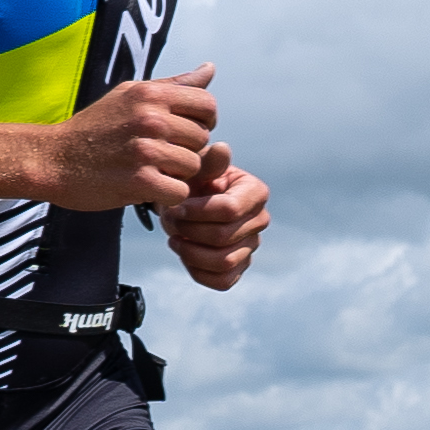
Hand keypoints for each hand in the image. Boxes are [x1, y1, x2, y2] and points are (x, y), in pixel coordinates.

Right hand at [38, 68, 231, 216]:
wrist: (52, 160)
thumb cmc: (93, 128)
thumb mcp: (129, 95)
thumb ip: (173, 85)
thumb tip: (210, 69)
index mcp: (151, 94)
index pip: (207, 105)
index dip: (202, 122)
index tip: (183, 133)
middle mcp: (151, 118)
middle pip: (202, 139)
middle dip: (186, 151)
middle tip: (160, 156)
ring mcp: (145, 150)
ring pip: (193, 168)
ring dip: (176, 175)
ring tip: (150, 171)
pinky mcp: (139, 182)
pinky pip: (179, 192)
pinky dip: (166, 196)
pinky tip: (146, 188)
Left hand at [159, 137, 270, 292]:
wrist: (185, 201)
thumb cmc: (191, 180)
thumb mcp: (195, 166)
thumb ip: (207, 162)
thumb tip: (222, 148)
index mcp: (255, 192)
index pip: (229, 210)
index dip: (197, 212)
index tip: (174, 207)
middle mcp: (260, 220)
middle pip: (223, 237)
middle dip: (189, 231)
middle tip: (169, 221)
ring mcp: (251, 246)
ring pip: (223, 262)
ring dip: (190, 252)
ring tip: (174, 238)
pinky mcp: (239, 267)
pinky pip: (223, 281)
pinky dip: (198, 271)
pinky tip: (184, 253)